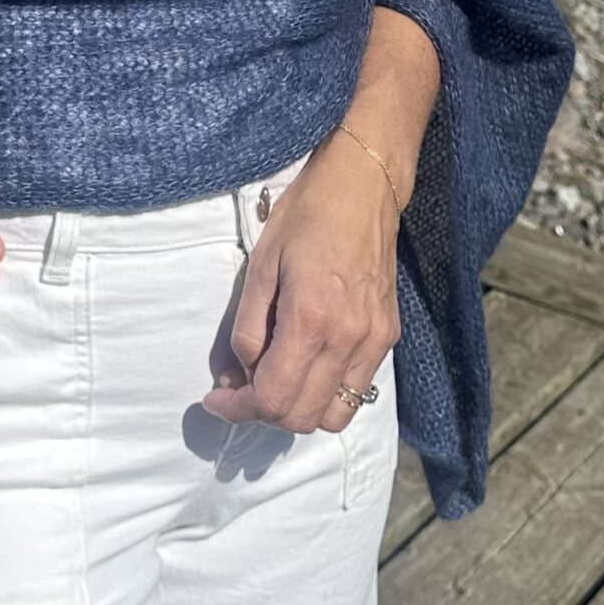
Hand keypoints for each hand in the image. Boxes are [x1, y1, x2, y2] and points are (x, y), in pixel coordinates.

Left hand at [200, 139, 400, 434]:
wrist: (362, 186)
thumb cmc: (305, 215)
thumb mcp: (260, 266)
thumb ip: (247, 329)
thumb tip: (238, 375)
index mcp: (310, 320)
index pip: (274, 399)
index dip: (238, 409)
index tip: (216, 399)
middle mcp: (348, 340)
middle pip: (303, 418)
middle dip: (264, 412)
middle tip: (239, 388)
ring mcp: (374, 341)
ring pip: (335, 415)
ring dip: (299, 409)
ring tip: (275, 380)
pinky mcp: (388, 336)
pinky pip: (358, 390)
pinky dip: (327, 393)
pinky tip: (307, 365)